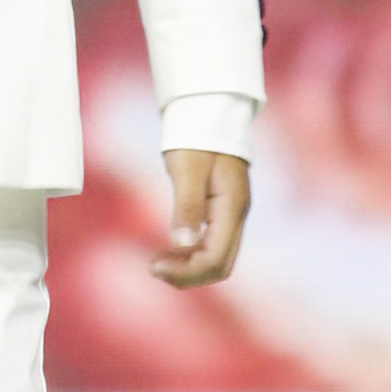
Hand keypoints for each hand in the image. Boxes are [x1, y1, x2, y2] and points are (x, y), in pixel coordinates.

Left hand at [151, 148, 249, 286]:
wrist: (210, 116)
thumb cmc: (197, 139)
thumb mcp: (188, 169)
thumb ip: (188, 206)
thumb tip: (184, 243)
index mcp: (232, 208)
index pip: (215, 259)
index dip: (187, 271)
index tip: (155, 266)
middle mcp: (237, 217)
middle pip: (220, 266)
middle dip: (188, 275)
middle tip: (154, 267)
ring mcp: (232, 216)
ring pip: (217, 259)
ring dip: (189, 267)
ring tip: (158, 263)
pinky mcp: (223, 213)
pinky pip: (212, 245)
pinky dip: (192, 255)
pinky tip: (172, 250)